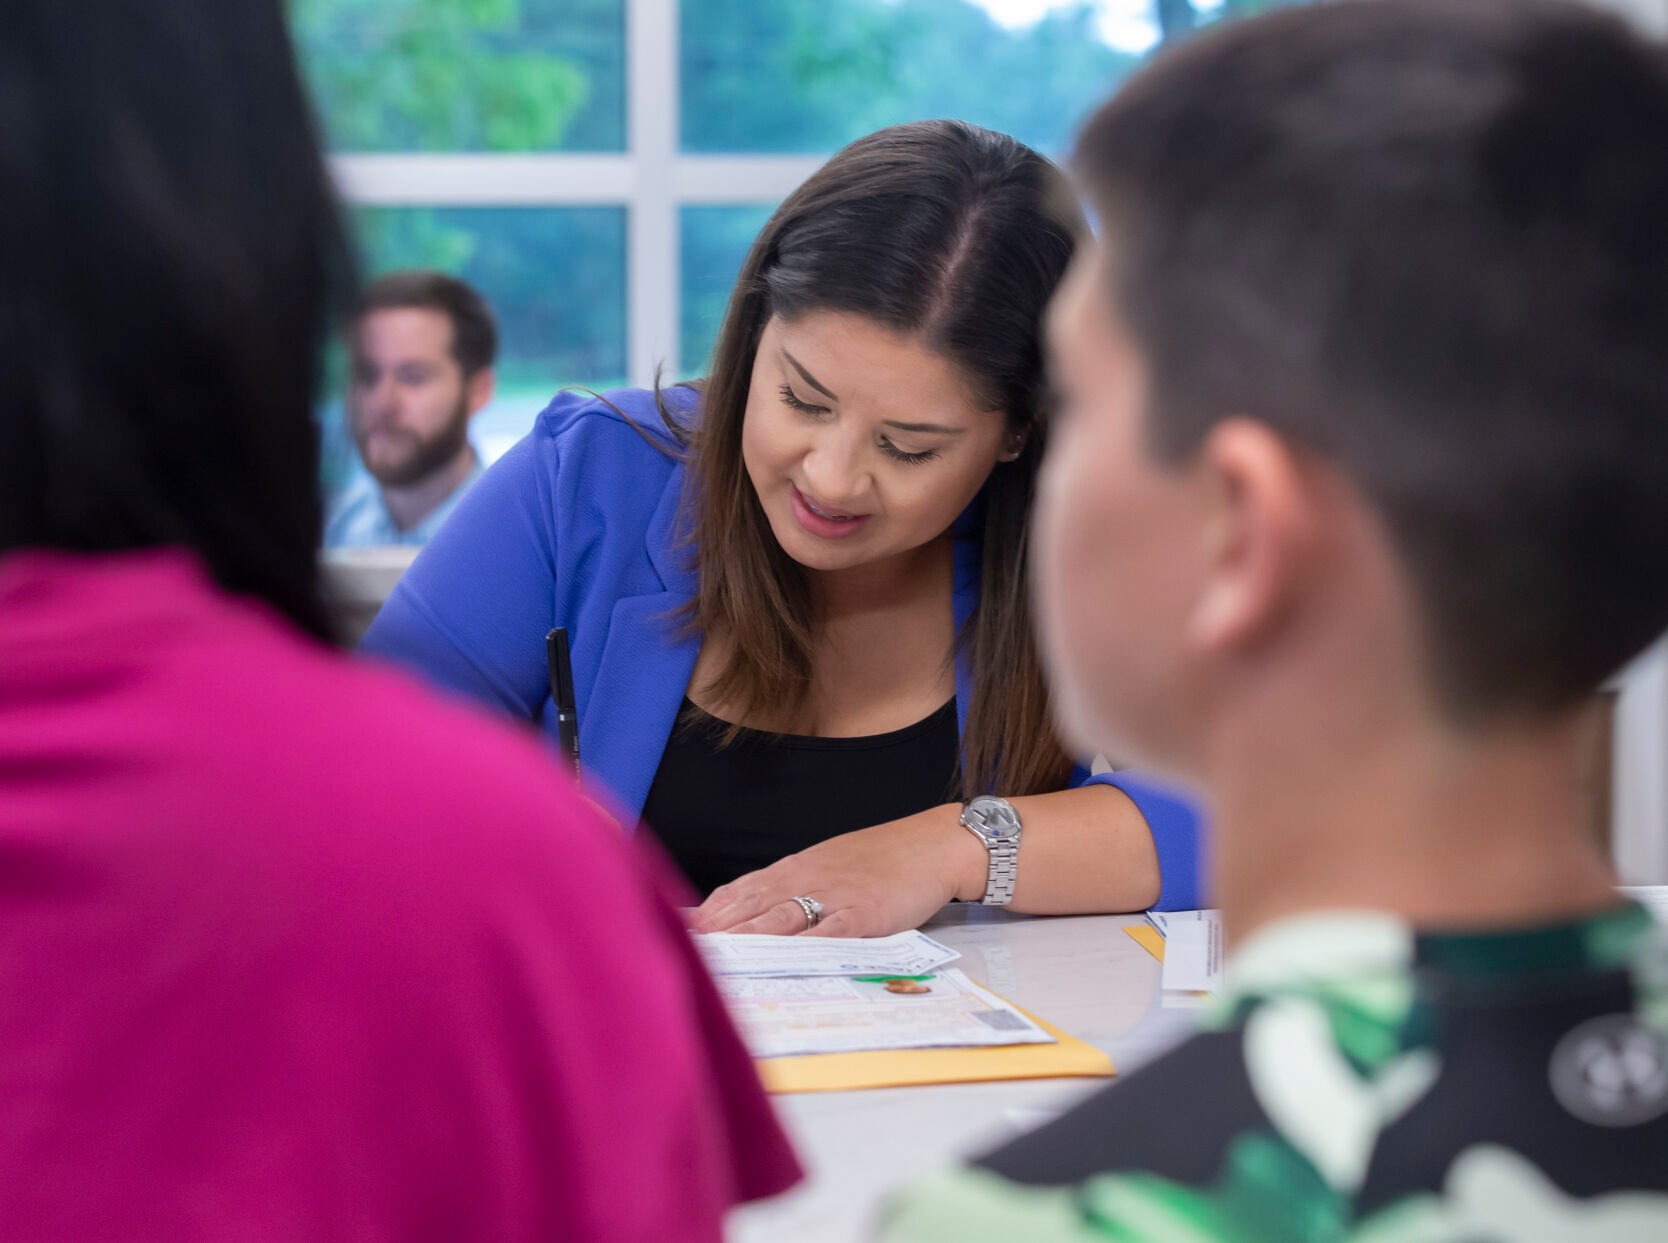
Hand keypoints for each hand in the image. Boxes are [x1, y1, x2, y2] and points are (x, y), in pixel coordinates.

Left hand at [689, 804, 986, 937]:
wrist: (931, 844)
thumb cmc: (879, 858)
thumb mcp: (826, 865)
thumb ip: (788, 887)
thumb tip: (747, 909)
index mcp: (794, 869)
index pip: (740, 890)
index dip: (707, 912)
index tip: (675, 927)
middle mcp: (805, 880)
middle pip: (750, 907)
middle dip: (714, 930)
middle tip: (678, 947)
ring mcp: (834, 896)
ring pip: (780, 919)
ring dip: (744, 939)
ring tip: (714, 956)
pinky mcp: (863, 913)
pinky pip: (830, 933)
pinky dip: (803, 947)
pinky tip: (783, 960)